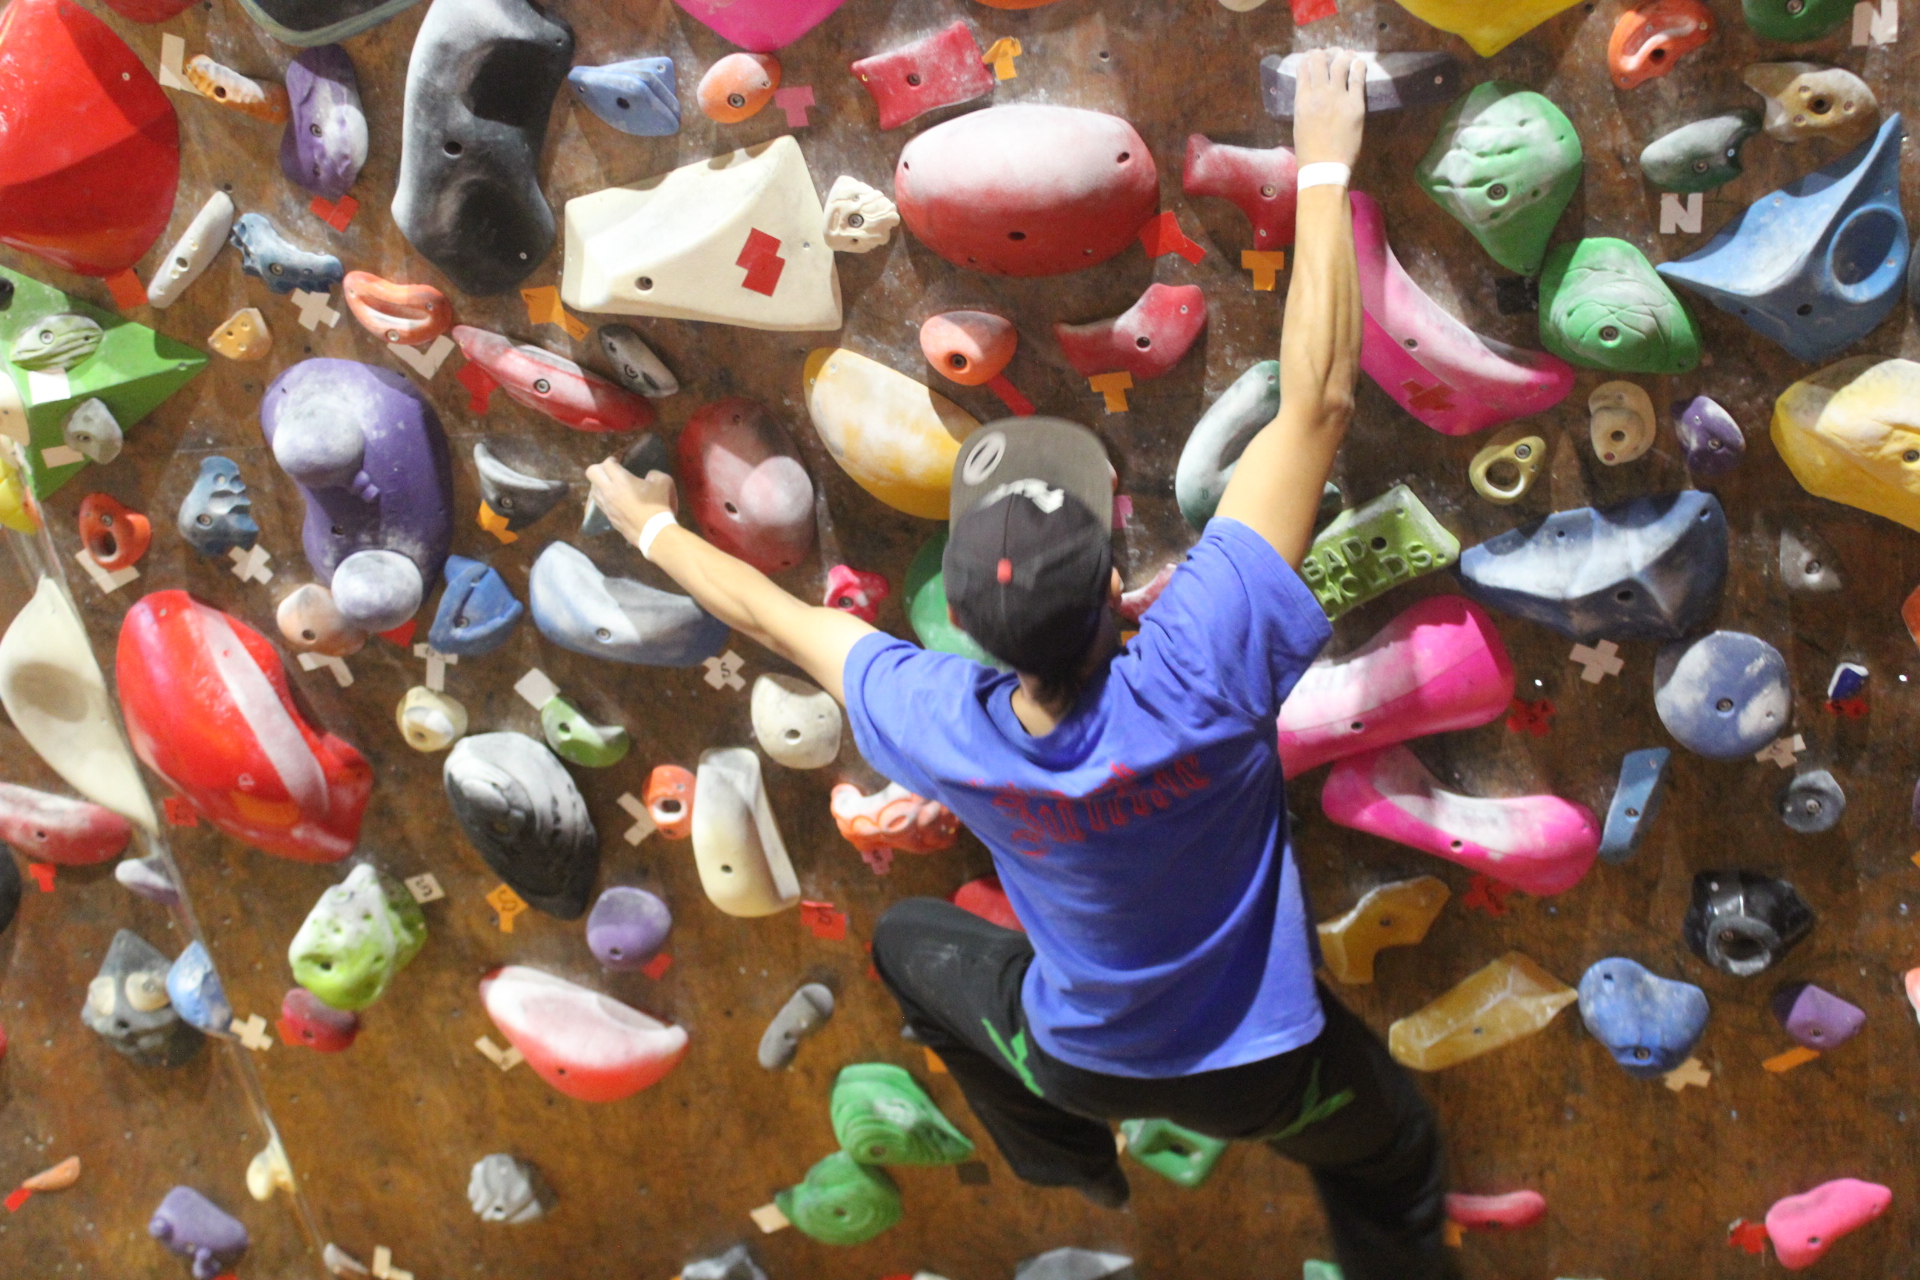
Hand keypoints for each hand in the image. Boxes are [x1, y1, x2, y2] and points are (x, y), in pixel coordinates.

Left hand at [585, 459, 677, 546]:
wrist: (655, 533)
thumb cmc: (658, 506)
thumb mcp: (663, 482)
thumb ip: (653, 474)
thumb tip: (648, 476)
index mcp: (620, 480)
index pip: (607, 463)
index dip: (612, 460)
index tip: (619, 461)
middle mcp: (608, 491)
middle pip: (591, 472)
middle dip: (599, 469)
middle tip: (611, 472)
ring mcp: (606, 506)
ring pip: (592, 490)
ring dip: (600, 485)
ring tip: (612, 487)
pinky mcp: (608, 518)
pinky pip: (599, 504)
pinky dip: (604, 499)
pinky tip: (615, 501)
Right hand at [1292, 49, 1365, 169]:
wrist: (1324, 167)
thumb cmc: (1309, 152)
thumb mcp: (1299, 124)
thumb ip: (1304, 105)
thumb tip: (1309, 94)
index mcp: (1302, 100)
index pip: (1303, 69)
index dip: (1309, 58)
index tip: (1314, 56)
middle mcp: (1318, 94)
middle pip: (1320, 61)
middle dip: (1326, 53)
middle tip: (1332, 53)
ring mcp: (1337, 97)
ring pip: (1340, 64)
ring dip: (1343, 55)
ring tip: (1347, 54)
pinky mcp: (1355, 104)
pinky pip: (1357, 78)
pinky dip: (1358, 67)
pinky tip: (1359, 63)